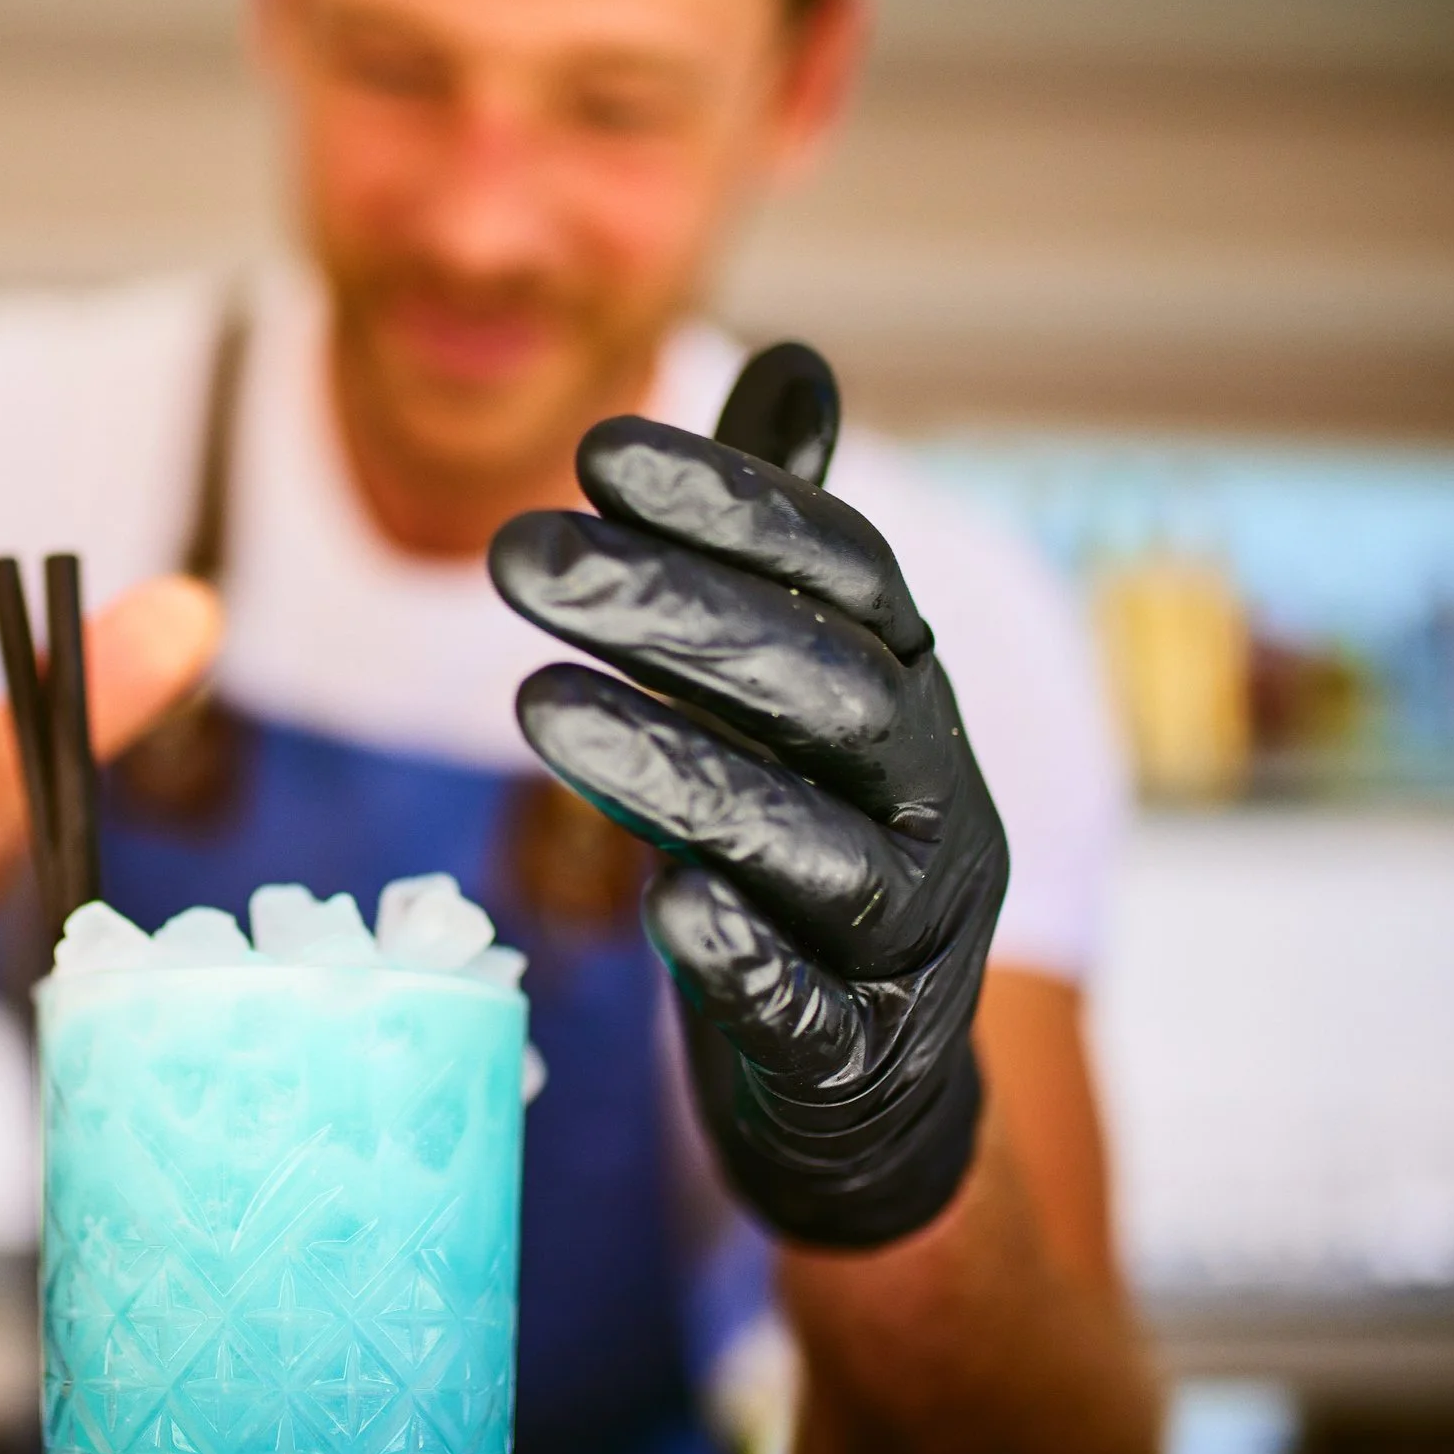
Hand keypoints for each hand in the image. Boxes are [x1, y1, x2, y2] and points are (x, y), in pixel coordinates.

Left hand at [488, 371, 1005, 1247]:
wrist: (872, 1094)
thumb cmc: (806, 855)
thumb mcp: (796, 699)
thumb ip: (782, 549)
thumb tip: (796, 359)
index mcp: (915, 698)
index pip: (847, 575)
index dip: (735, 504)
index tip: (596, 448)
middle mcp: (934, 802)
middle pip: (823, 689)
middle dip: (673, 613)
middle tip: (519, 555)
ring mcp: (909, 939)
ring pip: (814, 848)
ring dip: (677, 772)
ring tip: (534, 706)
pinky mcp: (861, 1058)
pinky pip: (813, 1011)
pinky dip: (744, 960)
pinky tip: (662, 908)